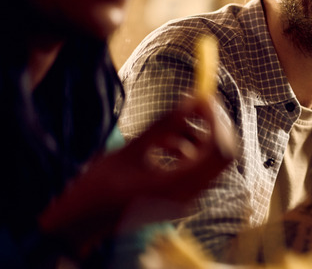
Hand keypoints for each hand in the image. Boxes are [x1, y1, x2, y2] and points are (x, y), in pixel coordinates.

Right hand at [39, 96, 235, 253]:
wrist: (82, 222)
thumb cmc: (98, 188)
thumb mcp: (130, 150)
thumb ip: (164, 125)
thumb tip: (193, 99)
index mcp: (176, 186)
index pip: (218, 151)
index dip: (217, 121)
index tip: (205, 99)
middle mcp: (189, 197)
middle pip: (221, 156)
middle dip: (211, 127)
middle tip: (194, 105)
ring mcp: (187, 200)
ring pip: (209, 161)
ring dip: (195, 139)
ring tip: (165, 130)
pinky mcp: (181, 199)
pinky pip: (196, 169)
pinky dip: (187, 151)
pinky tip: (161, 145)